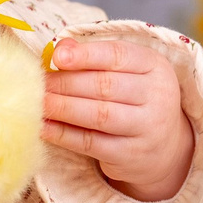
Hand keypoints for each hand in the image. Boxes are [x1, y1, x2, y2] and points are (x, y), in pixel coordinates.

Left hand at [43, 37, 193, 201]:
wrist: (165, 147)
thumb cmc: (133, 98)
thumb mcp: (125, 71)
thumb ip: (94, 55)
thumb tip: (61, 46)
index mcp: (155, 66)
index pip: (118, 55)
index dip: (85, 55)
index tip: (56, 57)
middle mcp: (157, 96)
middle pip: (104, 85)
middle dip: (65, 83)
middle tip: (37, 83)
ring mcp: (147, 128)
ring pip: (98, 114)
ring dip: (62, 107)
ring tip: (36, 102)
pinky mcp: (131, 155)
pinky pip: (91, 143)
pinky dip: (63, 134)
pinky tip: (43, 126)